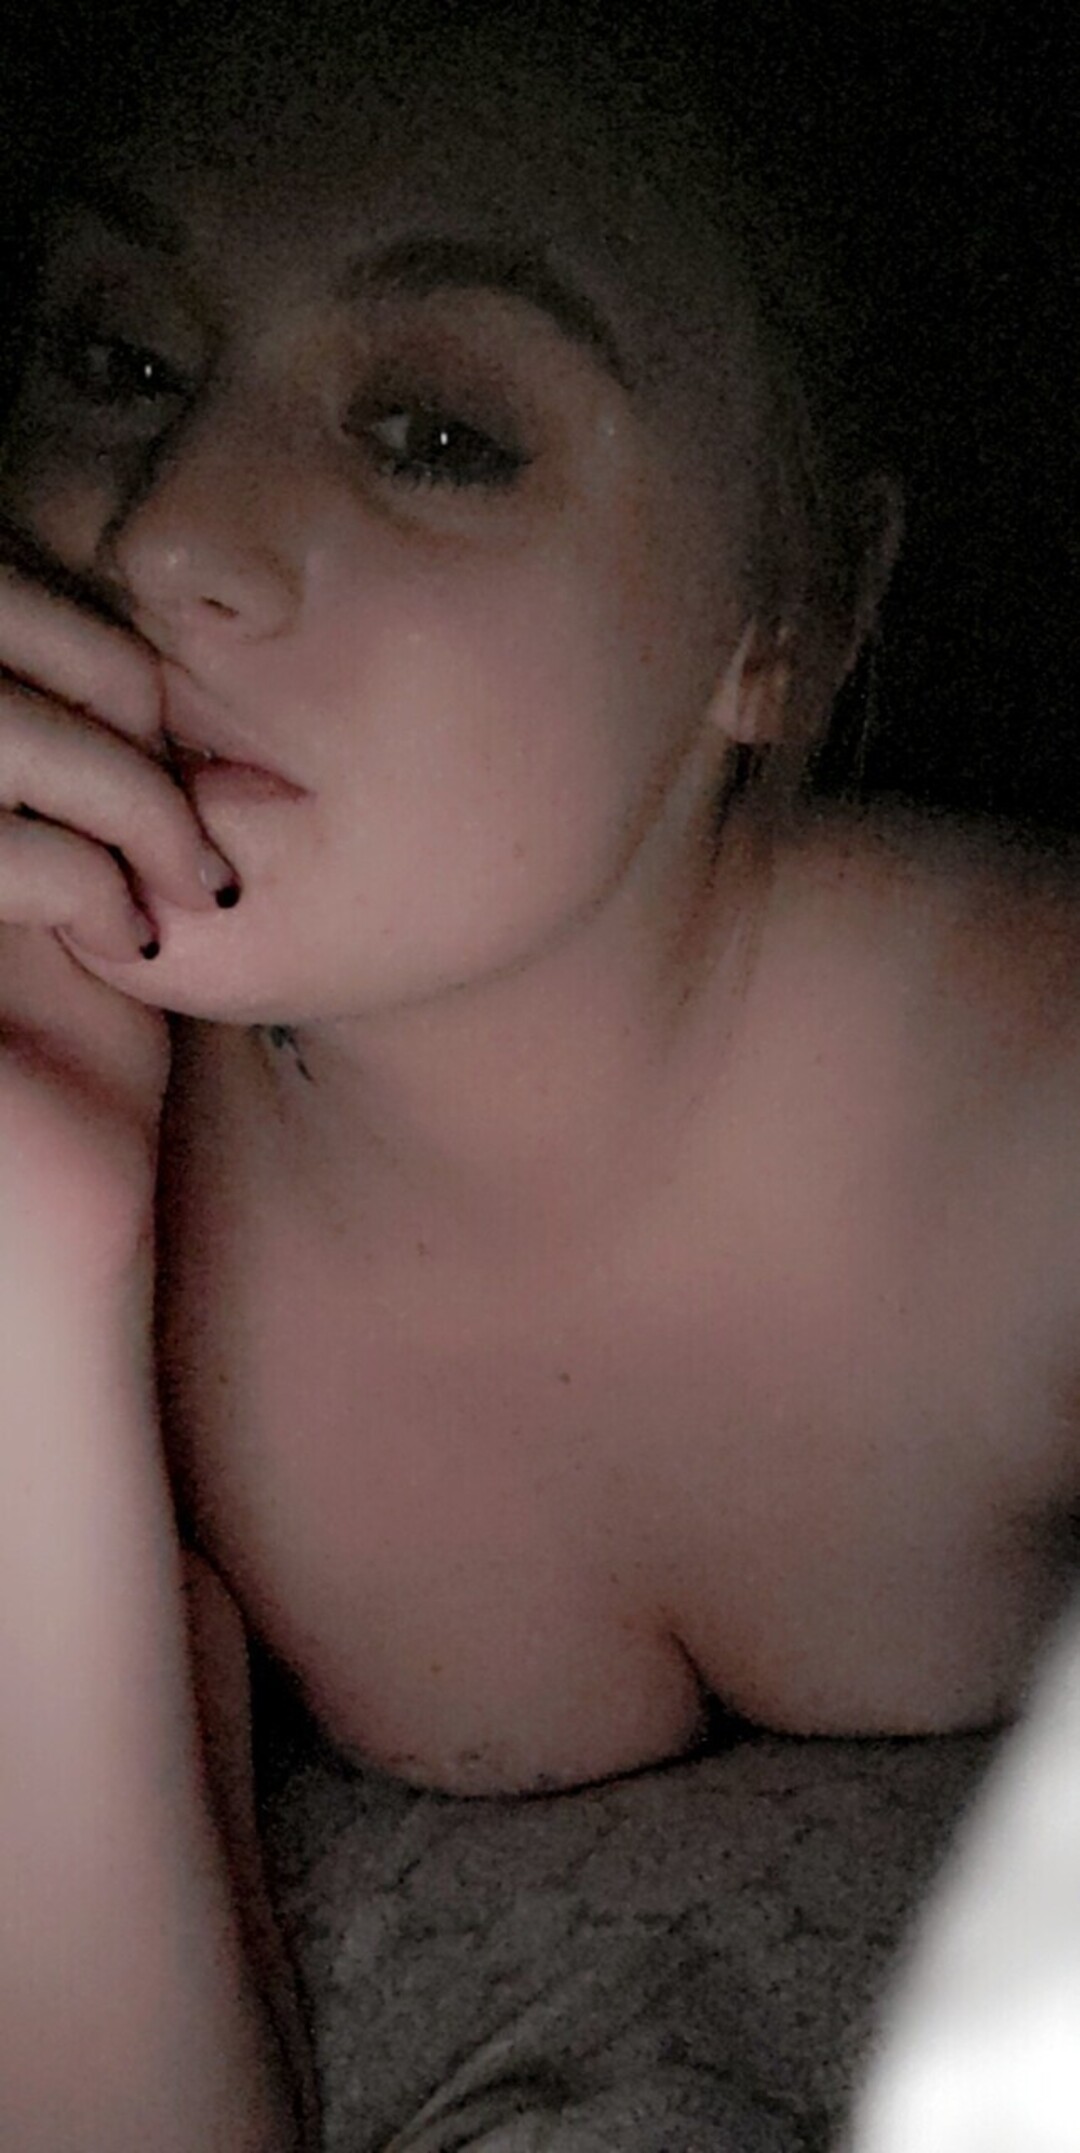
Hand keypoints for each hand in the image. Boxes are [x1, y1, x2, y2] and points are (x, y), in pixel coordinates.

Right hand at [0, 542, 235, 1292]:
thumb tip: (181, 684)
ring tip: (176, 882)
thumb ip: (106, 795)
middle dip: (99, 687)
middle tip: (182, 802)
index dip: (72, 638)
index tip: (167, 738)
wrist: (49, 1239)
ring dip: (113, 789)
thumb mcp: (99, 905)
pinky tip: (127, 945)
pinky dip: (81, 875)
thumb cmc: (75, 1080)